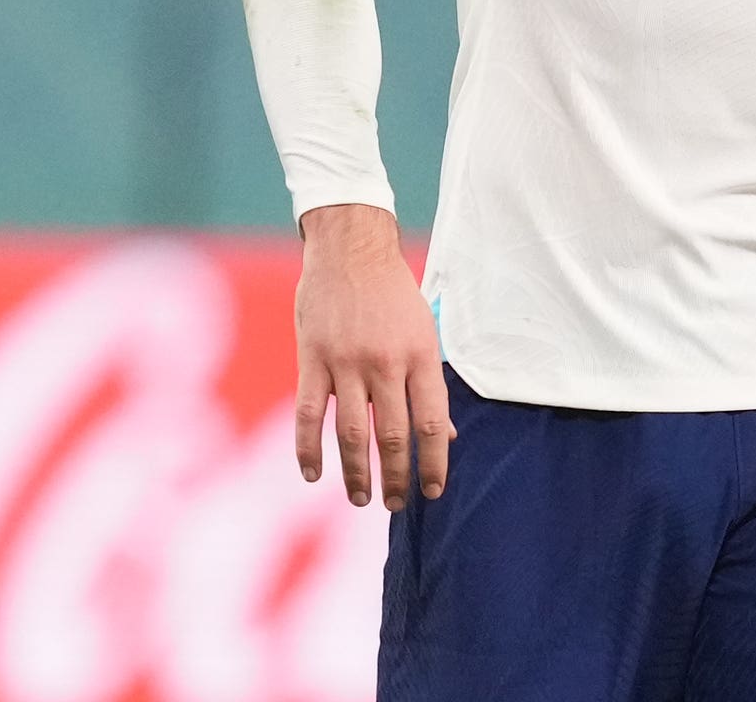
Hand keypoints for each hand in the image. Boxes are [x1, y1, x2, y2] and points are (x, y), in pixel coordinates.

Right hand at [293, 203, 452, 509]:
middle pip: (393, 435)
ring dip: (356, 472)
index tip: (433, 491)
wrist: (351, 250)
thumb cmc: (393, 295)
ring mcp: (347, 362)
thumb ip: (430, 385)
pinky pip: (309, 414)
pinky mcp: (313, 360)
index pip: (433, 423)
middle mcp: (386, 363)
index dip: (435, 462)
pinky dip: (308, 449)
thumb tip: (447, 434)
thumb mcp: (424, 333)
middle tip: (395, 505)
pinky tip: (312, 474)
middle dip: (396, 478)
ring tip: (360, 498)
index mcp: (421, 357)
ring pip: (352, 433)